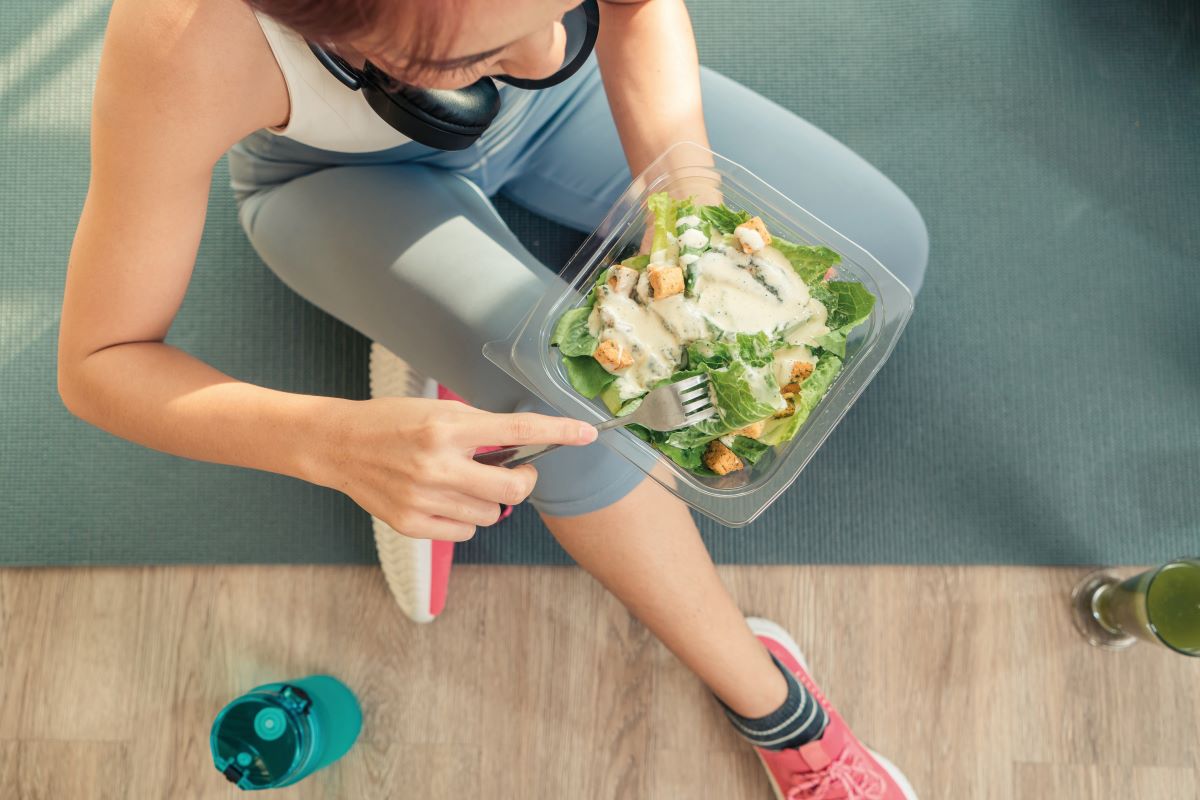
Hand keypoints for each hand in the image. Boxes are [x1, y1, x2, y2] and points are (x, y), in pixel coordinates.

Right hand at [310, 398, 596, 540]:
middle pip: (512, 489)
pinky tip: (444, 500)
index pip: (517, 429)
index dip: (558, 431)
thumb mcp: (437, 411)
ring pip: (490, 514)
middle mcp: (437, 464)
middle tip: (515, 472)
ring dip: (487, 501)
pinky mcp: (411, 524)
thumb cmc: (392, 422)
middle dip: (522, 482)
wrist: (338, 445)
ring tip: (461, 482)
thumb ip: (479, 428)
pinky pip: (465, 532)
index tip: (588, 433)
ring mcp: (423, 498)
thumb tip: (523, 446)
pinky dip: (464, 519)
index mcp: (446, 428)